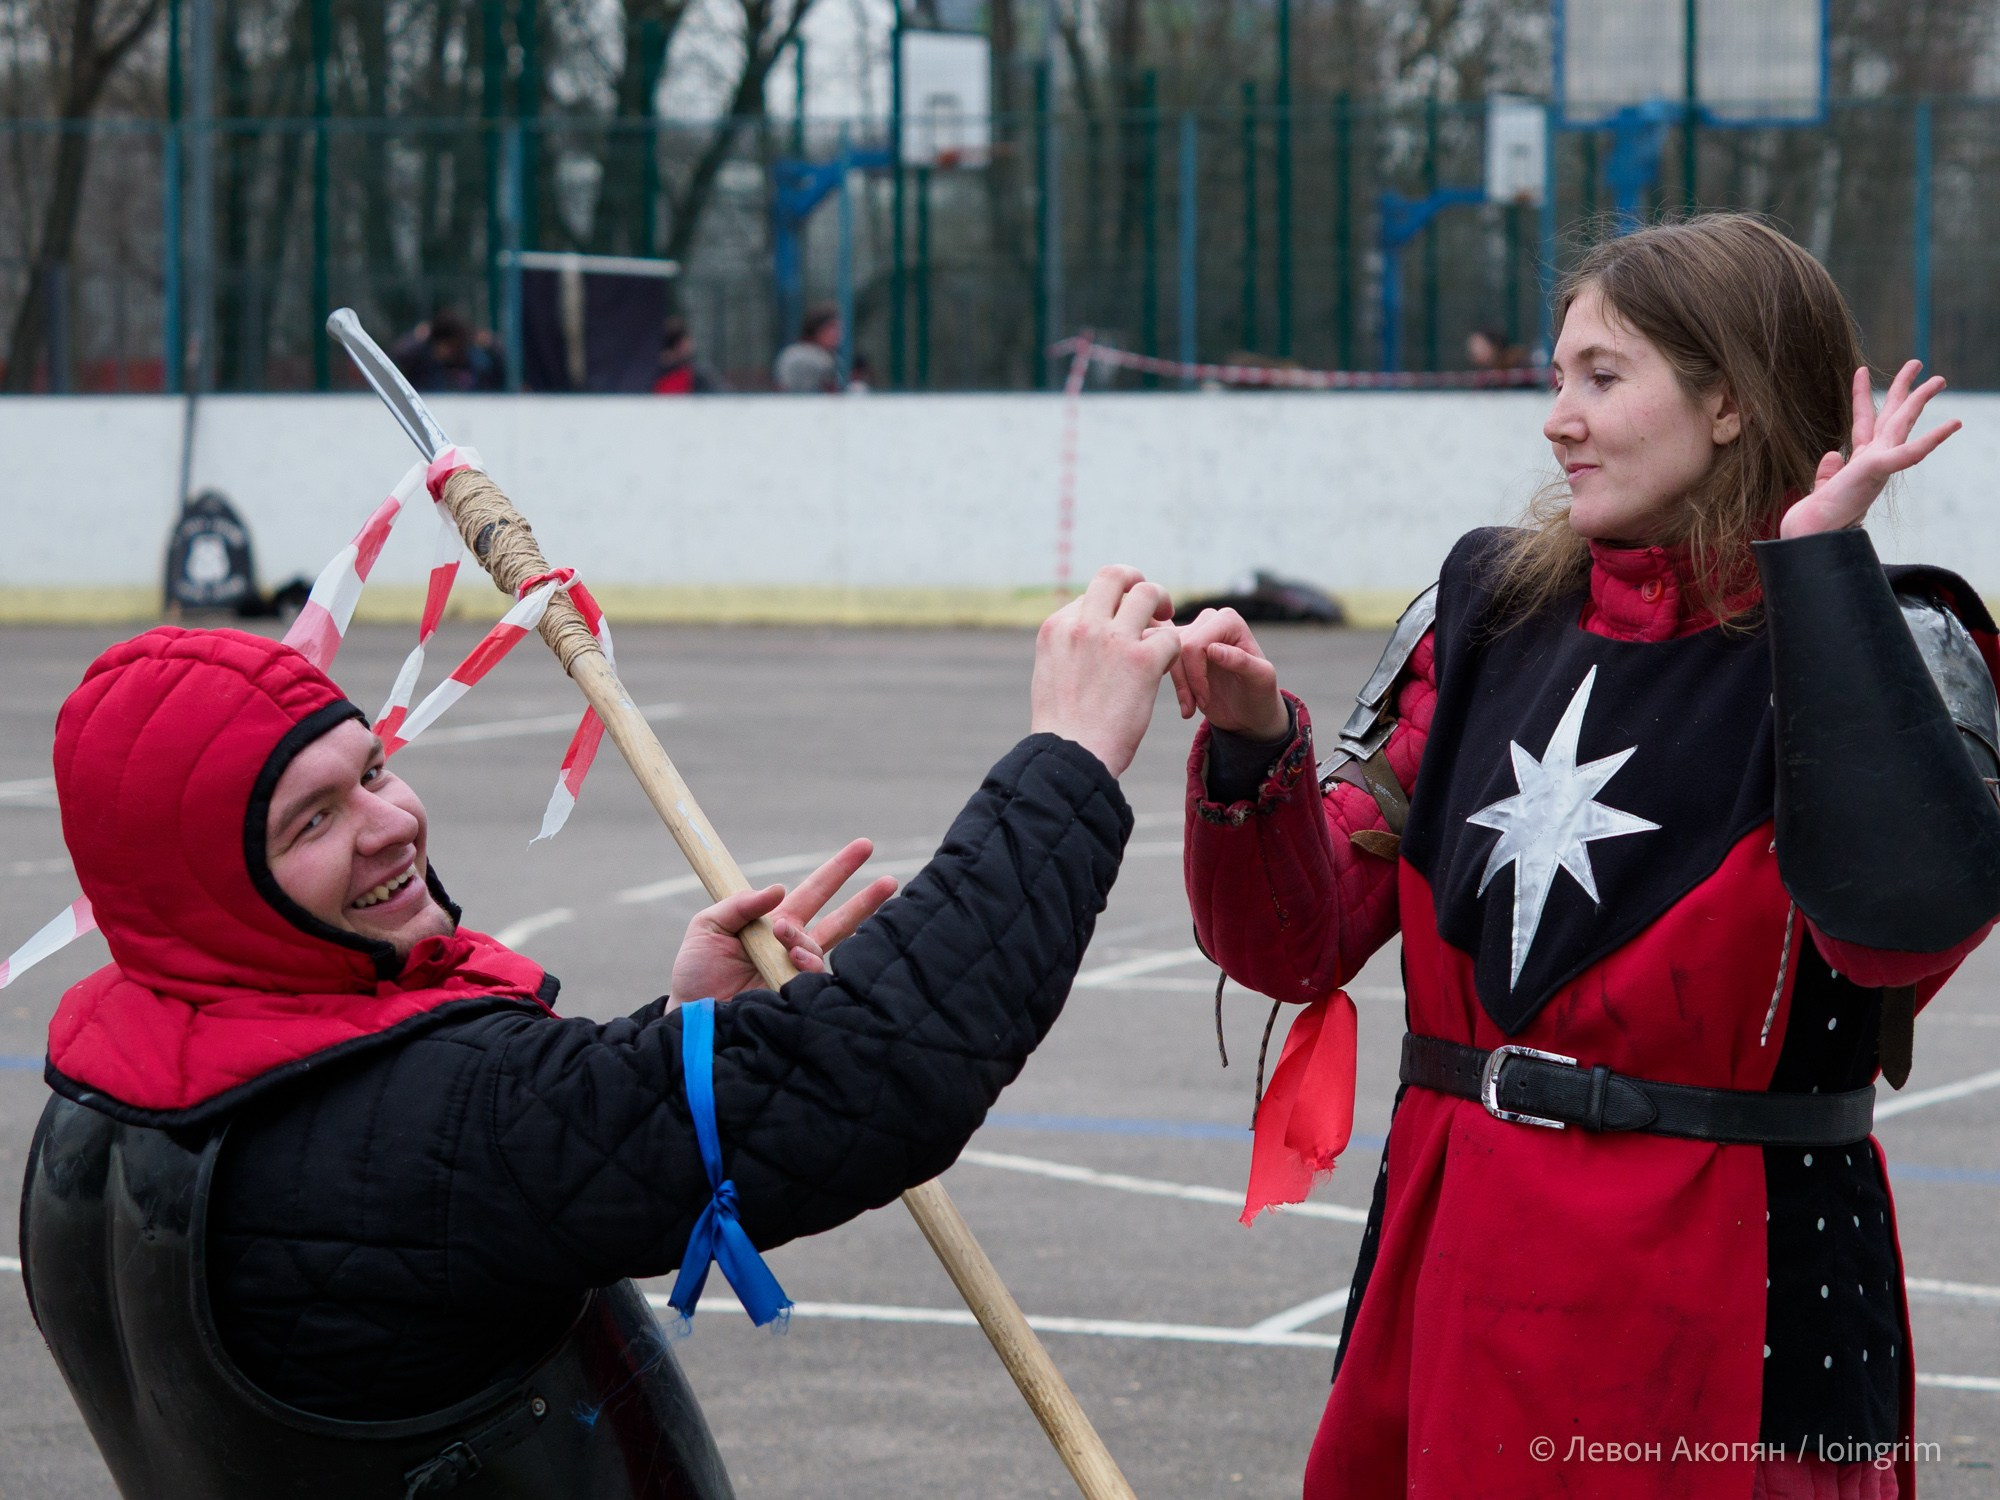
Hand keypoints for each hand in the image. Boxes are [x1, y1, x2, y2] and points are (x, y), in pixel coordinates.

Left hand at [669, 838, 897, 1001]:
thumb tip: (779, 889)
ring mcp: (797, 973)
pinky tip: (796, 965)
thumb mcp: (708, 925)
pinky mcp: (797, 998)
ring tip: (783, 940)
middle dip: (866, 900)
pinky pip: (813, 980)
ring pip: (820, 949)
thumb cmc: (696, 972)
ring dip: (804, 942)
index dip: (840, 869)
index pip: (815, 890)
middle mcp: (792, 947)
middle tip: (891, 882)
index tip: (866, 846)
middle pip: (840, 919)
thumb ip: (740, 905)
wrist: (690, 1017)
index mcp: (775, 923)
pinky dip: (807, 967)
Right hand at [1030, 565, 1182, 776]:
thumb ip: (1067, 649)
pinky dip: (1174, 651)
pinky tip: (1168, 670)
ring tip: (1169, 624)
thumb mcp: (1050, 675)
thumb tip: (1085, 640)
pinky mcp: (1142, 659)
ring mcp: (1113, 639)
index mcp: (1056, 628)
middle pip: (1115, 575)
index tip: (1118, 626)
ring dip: (1163, 605)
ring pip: (1149, 593)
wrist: (1072, 757)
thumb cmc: (1063, 729)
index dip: (1109, 607)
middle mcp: (1082, 624)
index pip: (1090, 595)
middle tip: (1152, 603)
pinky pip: (1171, 637)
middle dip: (1136, 581)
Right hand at [1172, 607, 1287, 738]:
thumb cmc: (1259, 693)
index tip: (1206, 698)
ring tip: (1191, 708)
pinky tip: (1181, 699)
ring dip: (1176, 686)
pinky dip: (1161, 678)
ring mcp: (1191, 632)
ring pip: (1164, 653)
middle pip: (1177, 648)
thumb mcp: (1260, 680)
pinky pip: (1157, 655)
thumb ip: (1241, 661)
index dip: (1196, 675)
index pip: (1195, 644)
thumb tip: (1213, 648)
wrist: (1248, 711)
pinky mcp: (1179, 649)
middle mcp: (1208, 620)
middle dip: (1185, 682)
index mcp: (1228, 620)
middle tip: (1198, 706)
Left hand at [1780, 361, 1961, 537]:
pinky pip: (1909, 453)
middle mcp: (1874, 455)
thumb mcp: (1825, 485)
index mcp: (1861, 457)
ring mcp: (1879, 461)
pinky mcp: (1879, 469)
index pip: (1862, 418)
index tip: (1860, 370)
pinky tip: (1954, 424)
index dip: (1861, 394)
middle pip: (1891, 413)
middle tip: (1916, 361)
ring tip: (1938, 379)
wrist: (1817, 528)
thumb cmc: (1823, 512)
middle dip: (1903, 387)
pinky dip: (1932, 439)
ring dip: (1920, 400)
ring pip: (1903, 423)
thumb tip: (1831, 454)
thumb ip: (1828, 470)